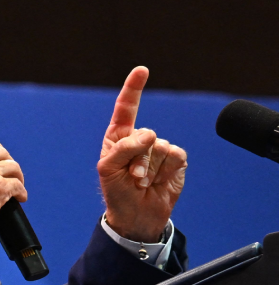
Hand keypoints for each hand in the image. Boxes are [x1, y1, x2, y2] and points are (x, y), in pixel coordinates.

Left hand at [98, 66, 186, 241]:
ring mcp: (159, 148)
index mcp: (119, 136)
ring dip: (151, 169)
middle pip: (146, 135)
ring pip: (161, 147)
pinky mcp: (176, 160)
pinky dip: (166, 172)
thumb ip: (124, 148)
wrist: (136, 215)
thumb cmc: (116, 191)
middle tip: (131, 178)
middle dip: (138, 159)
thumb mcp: (108, 170)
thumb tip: (150, 134)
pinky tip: (158, 182)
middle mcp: (140, 139)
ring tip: (142, 182)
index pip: (126, 108)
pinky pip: (176, 156)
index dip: (133, 88)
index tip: (141, 70)